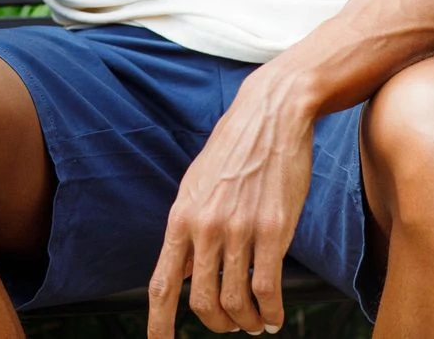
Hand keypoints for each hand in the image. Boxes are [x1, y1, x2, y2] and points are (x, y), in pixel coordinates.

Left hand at [146, 70, 315, 335]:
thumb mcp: (196, 187)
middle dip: (218, 325)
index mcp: (180, 218)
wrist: (269, 116)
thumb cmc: (233, 151)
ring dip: (247, 321)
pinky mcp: (273, 229)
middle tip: (233, 327)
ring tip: (256, 322)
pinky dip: (271, 312)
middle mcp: (204, 227)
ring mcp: (238, 229)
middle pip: (201, 302)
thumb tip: (179, 274)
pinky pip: (266, 288)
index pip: (162, 284)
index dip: (159, 324)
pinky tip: (274, 315)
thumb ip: (187, 230)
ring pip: (235, 301)